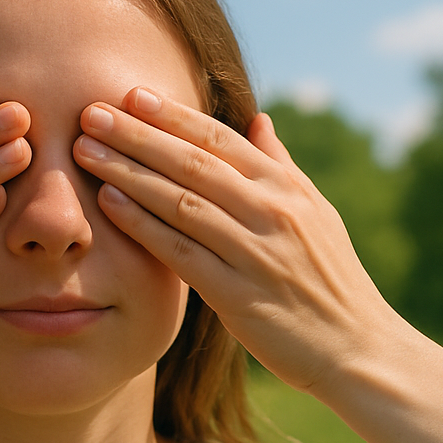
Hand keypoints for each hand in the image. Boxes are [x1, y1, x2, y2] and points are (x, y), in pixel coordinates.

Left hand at [73, 87, 402, 396]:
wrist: (356, 348)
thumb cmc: (330, 280)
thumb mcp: (317, 213)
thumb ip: (280, 166)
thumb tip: (258, 120)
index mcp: (286, 188)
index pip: (220, 139)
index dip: (173, 115)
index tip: (130, 94)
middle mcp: (272, 212)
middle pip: (193, 162)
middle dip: (137, 134)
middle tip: (90, 112)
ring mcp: (256, 252)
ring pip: (181, 201)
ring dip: (129, 173)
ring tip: (86, 152)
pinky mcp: (239, 296)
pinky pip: (182, 252)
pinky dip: (144, 225)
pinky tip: (109, 204)